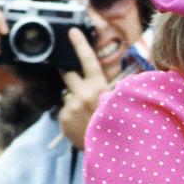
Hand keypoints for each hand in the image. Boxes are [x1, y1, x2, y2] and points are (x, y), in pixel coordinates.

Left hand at [59, 29, 111, 148]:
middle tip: (68, 70)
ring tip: (88, 116)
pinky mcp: (63, 118)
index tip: (71, 32)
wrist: (109, 150)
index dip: (79, 44)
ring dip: (75, 101)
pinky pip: (66, 111)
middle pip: (68, 73)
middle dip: (67, 70)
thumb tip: (109, 81)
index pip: (87, 60)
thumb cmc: (117, 124)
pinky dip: (72, 116)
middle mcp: (82, 93)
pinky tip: (82, 124)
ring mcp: (71, 106)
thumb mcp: (119, 102)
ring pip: (69, 96)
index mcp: (99, 86)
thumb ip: (112, 89)